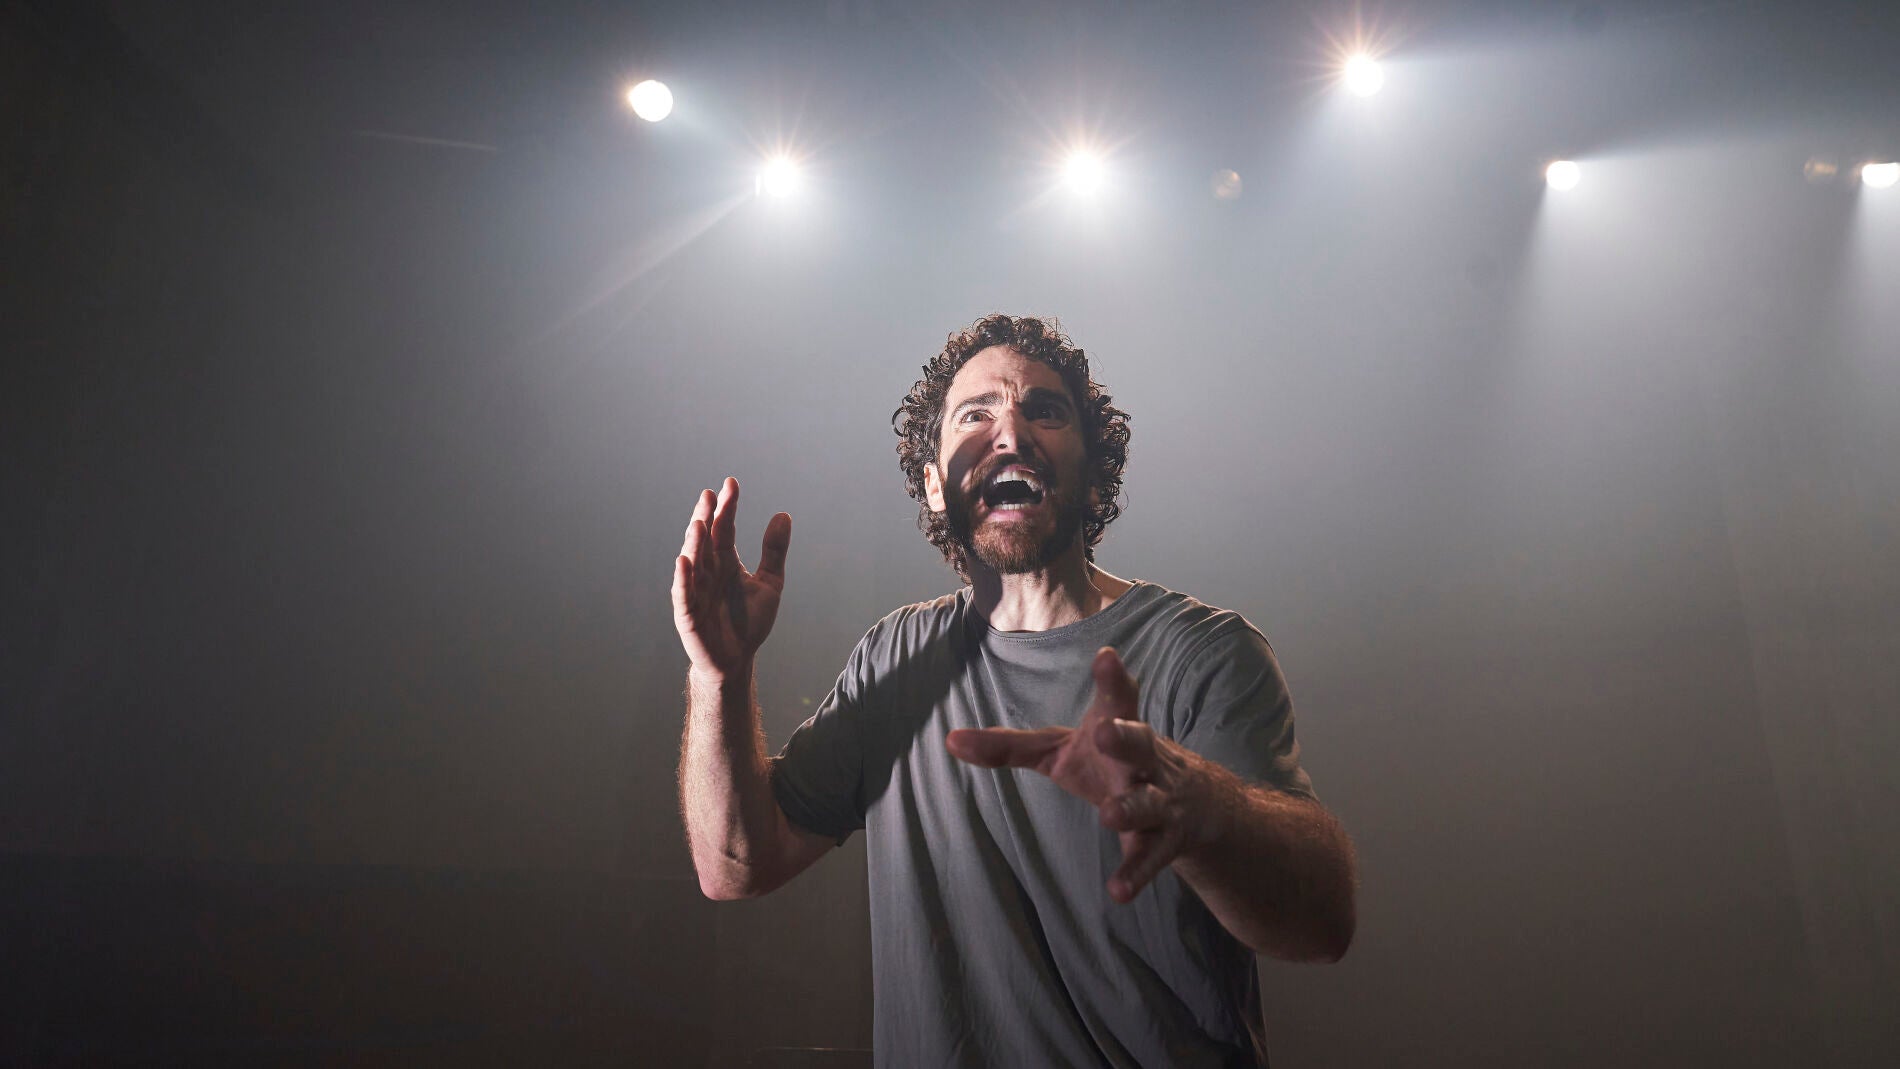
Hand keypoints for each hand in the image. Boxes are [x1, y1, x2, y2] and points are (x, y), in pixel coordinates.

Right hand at [671, 477, 791, 681]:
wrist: (737, 660)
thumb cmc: (749, 622)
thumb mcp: (770, 583)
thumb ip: (774, 551)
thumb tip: (783, 514)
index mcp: (725, 561)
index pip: (725, 528)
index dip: (727, 507)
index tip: (731, 483)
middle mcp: (707, 571)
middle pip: (705, 539)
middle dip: (706, 518)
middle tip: (710, 495)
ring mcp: (695, 590)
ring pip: (692, 562)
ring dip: (693, 543)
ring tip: (698, 522)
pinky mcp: (687, 613)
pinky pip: (683, 593)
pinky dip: (682, 578)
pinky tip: (683, 561)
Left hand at [945, 647, 1222, 903]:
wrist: (1195, 803)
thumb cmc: (1111, 763)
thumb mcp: (1062, 750)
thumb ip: (1011, 747)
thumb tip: (950, 741)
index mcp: (1119, 727)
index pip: (1119, 698)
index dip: (1113, 679)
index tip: (1106, 658)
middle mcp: (1143, 760)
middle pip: (1139, 743)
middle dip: (1124, 736)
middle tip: (1103, 731)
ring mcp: (1159, 800)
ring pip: (1149, 803)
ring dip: (1131, 808)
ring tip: (1109, 816)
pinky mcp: (1164, 841)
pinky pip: (1149, 857)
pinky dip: (1135, 874)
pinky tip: (1117, 892)